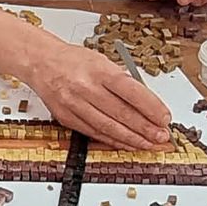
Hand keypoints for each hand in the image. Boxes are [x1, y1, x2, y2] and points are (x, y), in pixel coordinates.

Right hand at [22, 40, 171, 149]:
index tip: (165, 118)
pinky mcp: (67, 118)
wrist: (42, 63)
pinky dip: (113, 141)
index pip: (131, 91)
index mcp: (98, 70)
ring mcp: (74, 104)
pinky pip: (94, 133)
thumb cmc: (74, 61)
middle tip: (161, 136)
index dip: (151, 107)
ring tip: (147, 144)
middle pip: (121, 113)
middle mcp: (85, 87)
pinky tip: (126, 144)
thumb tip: (147, 104)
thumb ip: (122, 82)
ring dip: (131, 139)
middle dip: (145, 128)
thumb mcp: (102, 61)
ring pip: (108, 127)